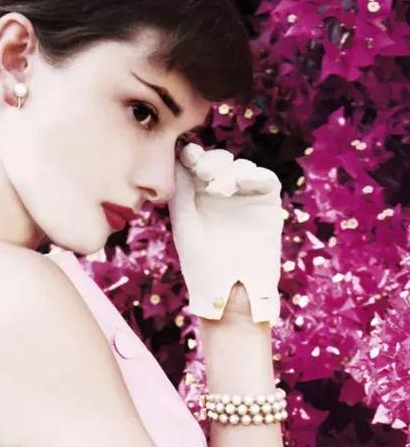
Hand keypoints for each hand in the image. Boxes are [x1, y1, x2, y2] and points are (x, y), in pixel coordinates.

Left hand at [168, 143, 284, 325]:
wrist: (229, 290)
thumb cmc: (201, 264)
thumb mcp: (184, 225)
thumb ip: (181, 193)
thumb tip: (178, 160)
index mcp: (198, 197)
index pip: (198, 166)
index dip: (194, 156)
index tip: (189, 155)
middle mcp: (222, 195)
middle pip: (221, 161)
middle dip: (212, 161)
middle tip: (203, 171)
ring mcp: (246, 199)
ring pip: (242, 166)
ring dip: (229, 170)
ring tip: (217, 189)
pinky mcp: (267, 205)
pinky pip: (266, 179)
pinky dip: (254, 175)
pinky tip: (238, 183)